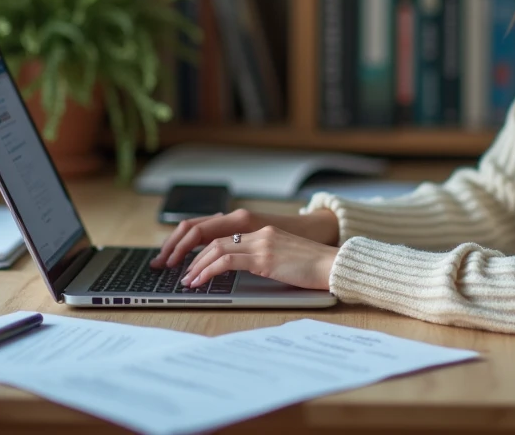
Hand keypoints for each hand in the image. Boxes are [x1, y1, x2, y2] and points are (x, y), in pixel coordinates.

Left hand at [181, 227, 337, 290]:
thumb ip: (264, 259)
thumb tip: (242, 270)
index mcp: (264, 232)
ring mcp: (262, 243)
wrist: (334, 265)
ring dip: (197, 265)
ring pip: (216, 249)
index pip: (224, 235)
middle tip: (181, 271)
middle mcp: (260, 233)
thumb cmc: (314, 268)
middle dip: (192, 255)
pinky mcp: (264, 257)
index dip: (203, 248)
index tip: (191, 262)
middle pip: (214, 238)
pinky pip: (226, 261)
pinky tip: (200, 281)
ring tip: (188, 280)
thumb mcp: (284, 259)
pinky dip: (208, 271)